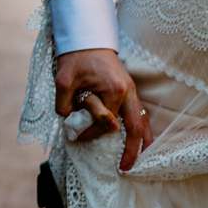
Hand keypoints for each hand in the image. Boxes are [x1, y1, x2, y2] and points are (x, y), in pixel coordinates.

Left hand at [55, 47, 152, 172]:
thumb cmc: (76, 57)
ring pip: (142, 121)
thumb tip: (70, 122)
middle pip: (136, 127)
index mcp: (114, 90)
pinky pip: (140, 114)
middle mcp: (128, 92)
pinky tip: (142, 142)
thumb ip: (65, 103)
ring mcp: (132, 91)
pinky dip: (142, 129)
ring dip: (143, 141)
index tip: (76, 136)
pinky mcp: (130, 91)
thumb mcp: (64, 80)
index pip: (104, 123)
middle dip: (132, 150)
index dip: (91, 133)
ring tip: (140, 160)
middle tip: (125, 168)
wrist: (88, 39)